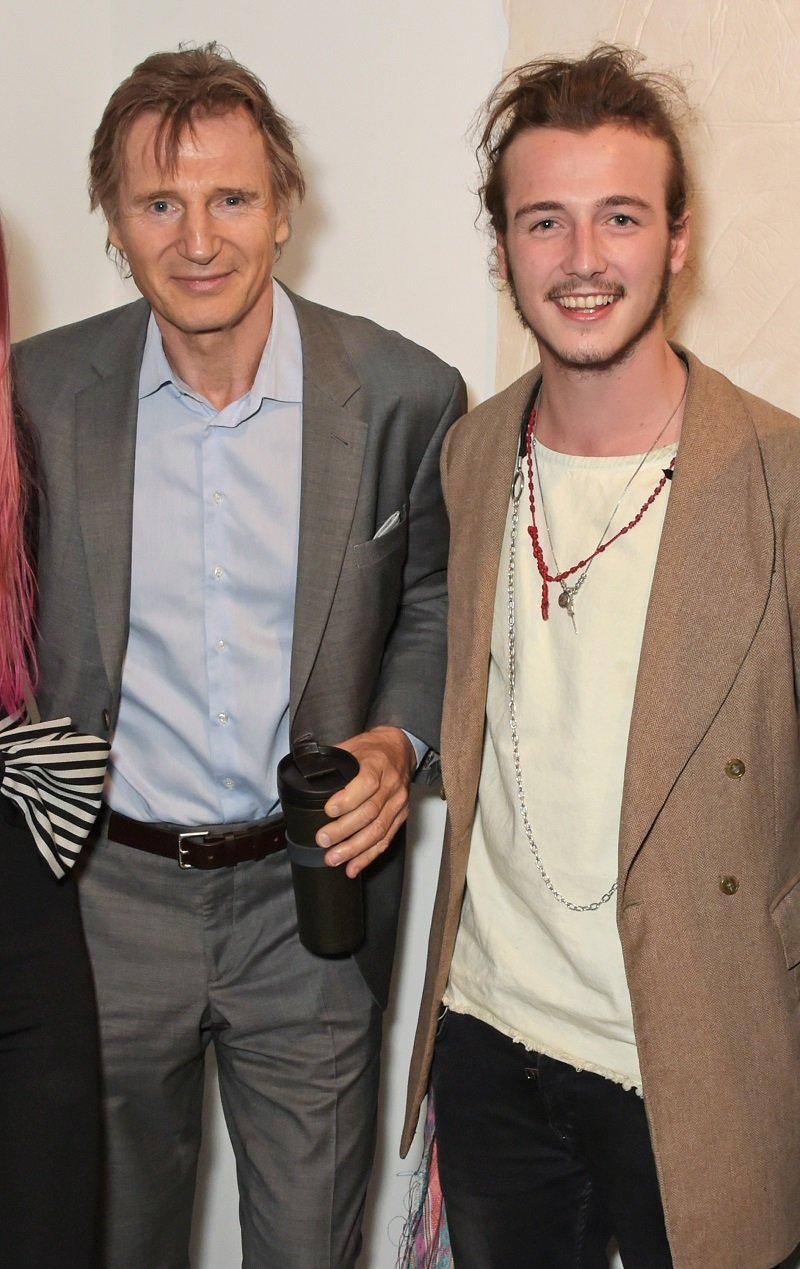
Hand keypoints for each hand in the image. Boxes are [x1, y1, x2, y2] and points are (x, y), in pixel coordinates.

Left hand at [316, 726, 415, 877]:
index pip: (366, 784)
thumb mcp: (351, 746)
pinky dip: (369, 856)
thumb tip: (304, 775)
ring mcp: (398, 803)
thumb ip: (332, 762)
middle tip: (323, 840)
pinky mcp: (400, 816)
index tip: (328, 810)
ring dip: (355, 849)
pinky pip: (386, 840)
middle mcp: (391, 785)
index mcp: (377, 765)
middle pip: (370, 812)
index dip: (347, 800)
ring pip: (378, 830)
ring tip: (334, 858)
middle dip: (344, 830)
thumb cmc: (373, 748)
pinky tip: (354, 866)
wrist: (400, 748)